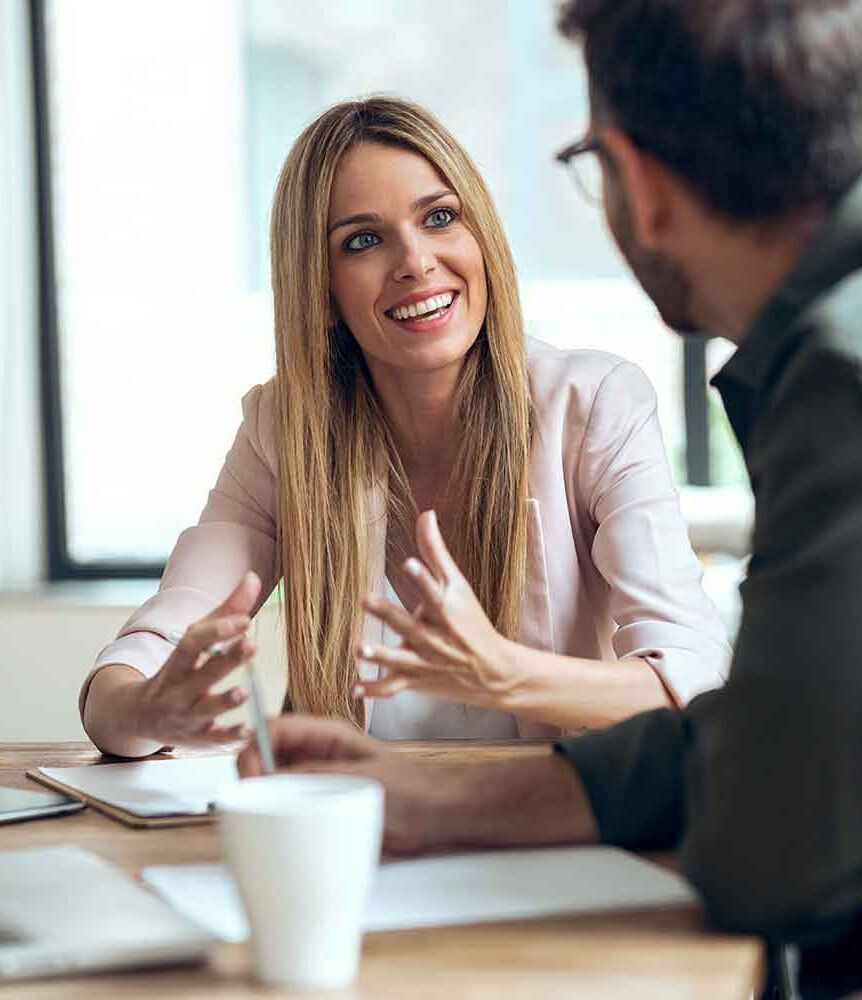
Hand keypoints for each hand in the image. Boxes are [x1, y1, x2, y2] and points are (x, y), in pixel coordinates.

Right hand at [134, 572, 261, 746]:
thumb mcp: (197, 639)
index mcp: (179, 661)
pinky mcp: (198, 738)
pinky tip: (250, 731)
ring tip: (244, 693)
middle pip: (203, 673)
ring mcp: (187, 715)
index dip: (217, 630)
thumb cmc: (179, 670)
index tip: (245, 619)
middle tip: (252, 644)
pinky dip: (230, 738)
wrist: (138, 716)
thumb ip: (227, 611)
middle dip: (227, 659)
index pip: (194, 642)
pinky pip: (214, 740)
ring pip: (205, 710)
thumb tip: (253, 578)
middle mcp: (179, 688)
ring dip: (224, 702)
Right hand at [237, 715, 450, 852]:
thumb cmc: (411, 789)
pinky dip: (276, 813)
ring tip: (259, 817)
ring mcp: (317, 776)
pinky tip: (276, 828)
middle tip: (250, 803)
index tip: (251, 779)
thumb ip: (315, 777)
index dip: (254, 748)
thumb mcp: (362, 781)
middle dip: (251, 774)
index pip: (274, 728)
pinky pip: (287, 803)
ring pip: (272, 779)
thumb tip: (270, 779)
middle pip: (266, 753)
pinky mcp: (321, 801)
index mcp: (326, 734)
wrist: (437, 813)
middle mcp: (316, 752)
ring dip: (261, 795)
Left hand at [353, 511, 519, 707]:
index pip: (434, 592)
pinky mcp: (418, 681)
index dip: (422, 578)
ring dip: (380, 656)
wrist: (494, 672)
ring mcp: (426, 662)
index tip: (409, 563)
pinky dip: (375, 690)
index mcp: (447, 612)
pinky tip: (354, 688)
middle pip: (410, 625)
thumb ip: (436, 552)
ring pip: (400, 660)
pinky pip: (394, 688)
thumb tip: (425, 513)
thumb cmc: (472, 622)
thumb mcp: (459, 587)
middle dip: (389, 614)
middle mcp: (436, 638)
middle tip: (367, 599)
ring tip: (360, 648)